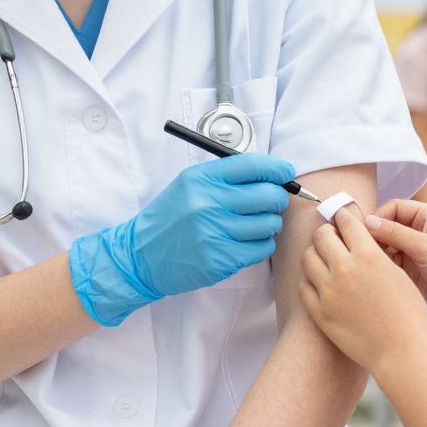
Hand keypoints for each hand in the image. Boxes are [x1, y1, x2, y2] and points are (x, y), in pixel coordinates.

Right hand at [67, 153, 294, 326]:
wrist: (141, 255)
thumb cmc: (171, 217)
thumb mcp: (190, 185)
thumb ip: (227, 177)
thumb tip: (273, 174)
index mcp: (202, 179)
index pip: (254, 166)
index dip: (278, 169)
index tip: (285, 173)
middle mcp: (209, 203)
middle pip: (269, 195)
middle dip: (277, 198)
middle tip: (271, 202)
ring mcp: (215, 233)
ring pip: (270, 224)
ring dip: (268, 224)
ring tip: (251, 225)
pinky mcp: (221, 260)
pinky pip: (261, 249)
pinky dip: (260, 246)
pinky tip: (244, 243)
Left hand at [299, 204, 426, 369]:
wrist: (402, 351)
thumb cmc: (408, 313)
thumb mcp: (397, 273)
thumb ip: (375, 253)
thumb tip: (359, 238)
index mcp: (368, 255)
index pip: (345, 222)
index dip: (343, 217)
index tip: (341, 218)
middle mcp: (344, 269)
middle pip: (321, 235)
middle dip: (326, 233)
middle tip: (331, 238)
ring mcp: (328, 291)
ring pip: (307, 258)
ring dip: (315, 253)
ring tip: (324, 260)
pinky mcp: (319, 312)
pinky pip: (304, 286)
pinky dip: (309, 279)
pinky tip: (319, 282)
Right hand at [363, 201, 426, 333]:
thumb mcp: (424, 247)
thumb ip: (394, 233)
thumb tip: (366, 221)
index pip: (393, 207)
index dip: (378, 218)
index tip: (365, 234)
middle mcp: (420, 230)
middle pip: (387, 226)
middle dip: (376, 237)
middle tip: (366, 252)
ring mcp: (415, 250)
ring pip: (386, 246)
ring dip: (379, 253)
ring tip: (376, 265)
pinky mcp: (412, 270)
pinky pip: (391, 262)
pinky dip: (384, 266)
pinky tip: (382, 275)